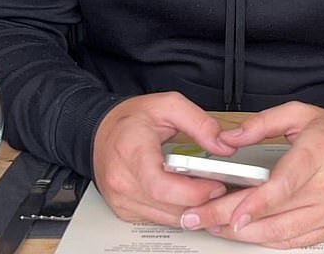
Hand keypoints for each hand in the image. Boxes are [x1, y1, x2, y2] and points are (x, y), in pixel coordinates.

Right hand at [92, 91, 234, 225]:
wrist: (101, 130)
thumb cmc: (132, 118)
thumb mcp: (169, 105)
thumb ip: (200, 123)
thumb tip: (223, 145)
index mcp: (132, 151)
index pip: (161, 186)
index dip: (193, 192)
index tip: (216, 185)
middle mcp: (123, 181)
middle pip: (168, 207)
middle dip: (201, 202)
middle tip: (221, 188)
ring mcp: (121, 199)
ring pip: (166, 219)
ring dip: (192, 210)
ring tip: (209, 192)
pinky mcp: (124, 211)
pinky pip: (158, 219)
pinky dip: (177, 211)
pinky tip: (189, 197)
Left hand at [179, 102, 323, 248]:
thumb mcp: (300, 114)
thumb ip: (262, 124)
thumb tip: (229, 138)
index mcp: (318, 154)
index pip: (286, 184)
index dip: (258, 203)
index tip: (233, 214)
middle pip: (275, 213)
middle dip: (231, 219)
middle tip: (200, 218)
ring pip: (281, 234)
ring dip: (244, 235)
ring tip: (214, 226)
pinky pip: (295, 242)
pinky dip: (267, 241)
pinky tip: (246, 234)